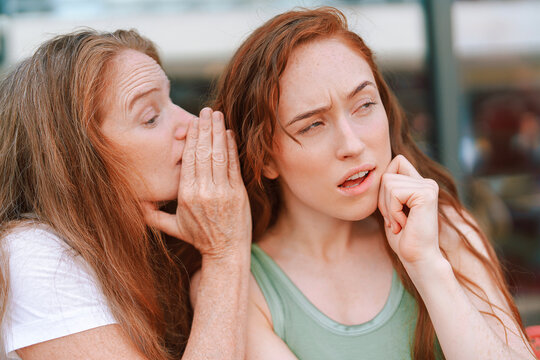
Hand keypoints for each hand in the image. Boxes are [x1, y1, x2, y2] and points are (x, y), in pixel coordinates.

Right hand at [143, 107, 251, 259]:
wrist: (227, 252)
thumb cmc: (201, 239)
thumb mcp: (174, 228)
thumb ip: (154, 216)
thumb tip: (136, 208)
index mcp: (186, 195)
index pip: (189, 159)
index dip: (193, 138)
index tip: (194, 123)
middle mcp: (203, 191)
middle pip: (203, 152)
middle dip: (205, 128)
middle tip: (207, 110)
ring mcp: (222, 191)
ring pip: (219, 155)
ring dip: (219, 132)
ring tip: (218, 116)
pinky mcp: (238, 193)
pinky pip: (234, 165)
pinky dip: (232, 148)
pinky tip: (230, 134)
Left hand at [377, 155, 441, 267]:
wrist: (417, 258)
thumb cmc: (402, 238)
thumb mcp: (390, 208)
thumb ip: (388, 189)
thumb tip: (373, 171)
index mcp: (420, 184)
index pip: (396, 161)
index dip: (385, 182)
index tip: (391, 208)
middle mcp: (427, 182)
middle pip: (386, 175)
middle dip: (383, 201)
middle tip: (395, 220)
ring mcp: (428, 187)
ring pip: (388, 183)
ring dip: (388, 208)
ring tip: (400, 223)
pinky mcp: (426, 194)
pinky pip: (394, 192)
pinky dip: (392, 211)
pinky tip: (404, 224)